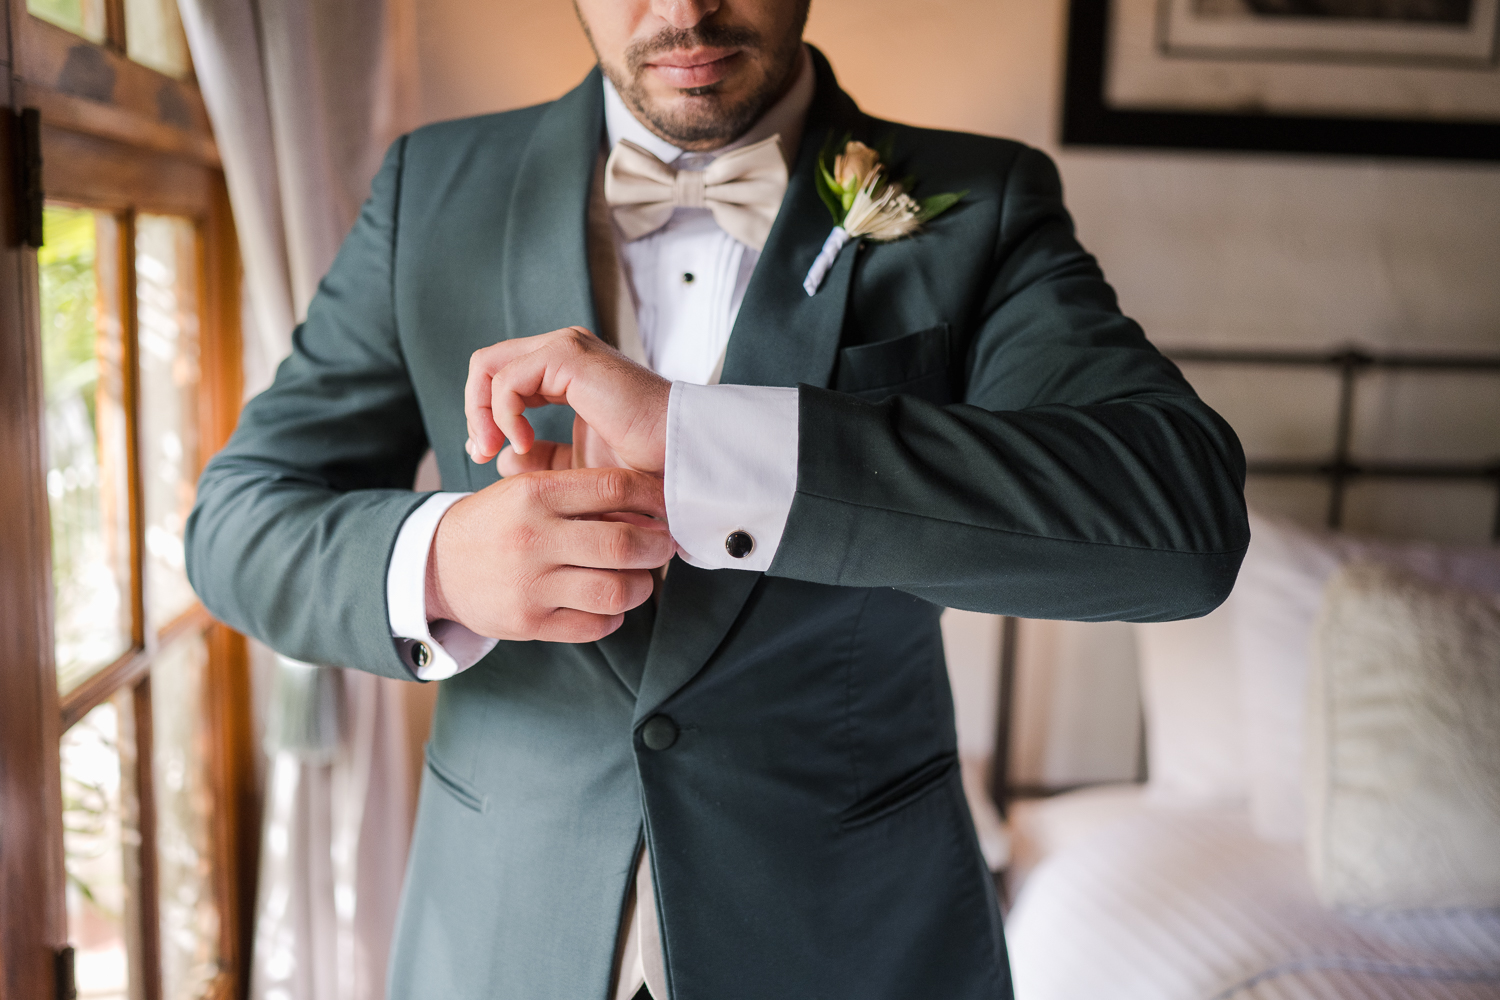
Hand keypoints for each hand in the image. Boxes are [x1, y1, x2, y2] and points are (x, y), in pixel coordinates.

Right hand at [427, 467, 673, 642]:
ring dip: (641, 586)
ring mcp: (529, 585)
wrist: (437, 565)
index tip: (666, 507)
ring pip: (615, 591)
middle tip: (664, 547)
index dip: (653, 497)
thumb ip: (583, 495)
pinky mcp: (528, 624)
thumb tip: (653, 509)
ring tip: (639, 578)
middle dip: (658, 547)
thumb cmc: (499, 522)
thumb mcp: (528, 490)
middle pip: (622, 544)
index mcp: (534, 493)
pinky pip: (594, 626)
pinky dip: (613, 617)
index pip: (614, 487)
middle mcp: (532, 538)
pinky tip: (609, 605)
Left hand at [465, 327, 669, 475]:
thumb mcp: (576, 465)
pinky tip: (524, 444)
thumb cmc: (642, 464)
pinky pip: (508, 379)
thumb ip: (538, 458)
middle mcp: (563, 350)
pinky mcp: (569, 356)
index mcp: (564, 369)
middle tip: (481, 453)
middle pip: (486, 366)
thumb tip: (498, 457)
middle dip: (474, 412)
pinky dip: (504, 414)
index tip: (486, 456)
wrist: (680, 456)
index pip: (499, 377)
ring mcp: (566, 347)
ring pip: (488, 366)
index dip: (482, 415)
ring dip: (481, 413)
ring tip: (496, 451)